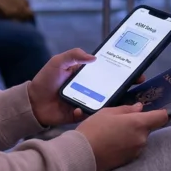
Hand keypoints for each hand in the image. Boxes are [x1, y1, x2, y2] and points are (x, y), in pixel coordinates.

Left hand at [27, 49, 145, 126]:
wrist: (32, 103)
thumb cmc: (44, 81)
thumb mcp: (58, 62)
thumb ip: (74, 55)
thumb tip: (93, 57)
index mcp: (86, 75)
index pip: (108, 71)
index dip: (123, 71)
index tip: (136, 71)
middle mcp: (90, 88)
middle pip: (113, 87)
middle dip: (127, 86)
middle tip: (138, 84)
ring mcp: (87, 101)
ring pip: (107, 102)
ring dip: (115, 102)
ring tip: (124, 102)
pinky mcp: (82, 115)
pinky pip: (92, 115)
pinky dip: (91, 113)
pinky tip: (82, 110)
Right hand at [75, 104, 168, 170]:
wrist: (83, 155)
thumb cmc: (94, 129)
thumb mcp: (107, 112)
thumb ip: (127, 109)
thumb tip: (139, 108)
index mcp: (138, 123)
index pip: (161, 117)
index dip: (159, 113)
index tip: (151, 111)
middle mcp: (141, 138)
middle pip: (148, 128)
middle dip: (138, 124)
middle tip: (120, 122)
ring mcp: (136, 151)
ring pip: (140, 138)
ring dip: (132, 135)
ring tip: (113, 134)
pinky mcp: (130, 160)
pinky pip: (133, 148)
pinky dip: (127, 145)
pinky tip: (112, 144)